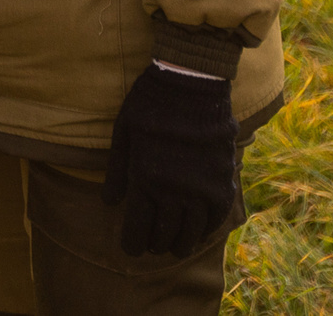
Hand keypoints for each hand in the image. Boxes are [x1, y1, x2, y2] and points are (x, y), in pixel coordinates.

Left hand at [103, 63, 239, 257]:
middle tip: (151, 247)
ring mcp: (202, 188)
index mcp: (146, 179)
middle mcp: (175, 191)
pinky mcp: (223, 181)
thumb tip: (109, 203)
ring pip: (191, 231)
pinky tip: (199, 231)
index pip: (137, 227)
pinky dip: (207, 228)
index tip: (130, 248)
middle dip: (155, 244)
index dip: (132, 243)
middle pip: (164, 234)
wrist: (191, 84)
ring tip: (175, 247)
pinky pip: (216, 217)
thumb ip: (117, 172)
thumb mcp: (123, 134)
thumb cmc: (150, 104)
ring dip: (181, 243)